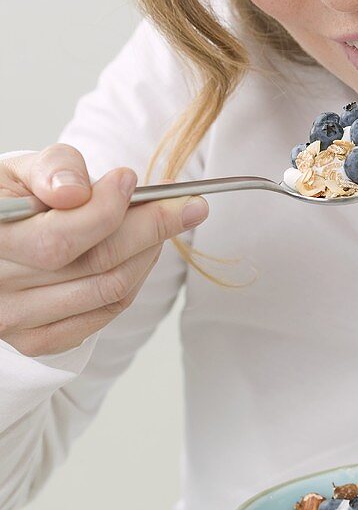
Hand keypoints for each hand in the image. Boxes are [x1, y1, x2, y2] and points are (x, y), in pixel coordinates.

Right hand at [0, 143, 208, 355]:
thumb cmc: (9, 201)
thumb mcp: (19, 171)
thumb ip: (52, 168)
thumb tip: (78, 192)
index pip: (61, 239)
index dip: (107, 209)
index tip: (131, 179)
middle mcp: (0, 290)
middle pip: (97, 265)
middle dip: (151, 229)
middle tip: (186, 205)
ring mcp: (17, 321)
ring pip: (110, 290)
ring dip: (149, 252)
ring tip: (163, 221)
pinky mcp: (38, 340)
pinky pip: (106, 312)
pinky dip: (133, 278)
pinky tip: (141, 251)